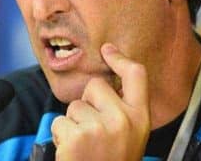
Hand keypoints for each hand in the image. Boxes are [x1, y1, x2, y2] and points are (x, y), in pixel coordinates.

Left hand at [50, 43, 150, 160]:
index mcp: (141, 118)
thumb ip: (122, 110)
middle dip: (87, 103)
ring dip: (73, 124)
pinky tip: (72, 154)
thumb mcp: (130, 137)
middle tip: (93, 132)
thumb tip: (102, 82)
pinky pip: (59, 122)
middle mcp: (124, 119)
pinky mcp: (77, 136)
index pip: (136, 75)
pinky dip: (60, 136)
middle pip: (95, 86)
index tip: (107, 50)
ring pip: (74, 106)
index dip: (120, 59)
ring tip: (84, 148)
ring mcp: (101, 127)